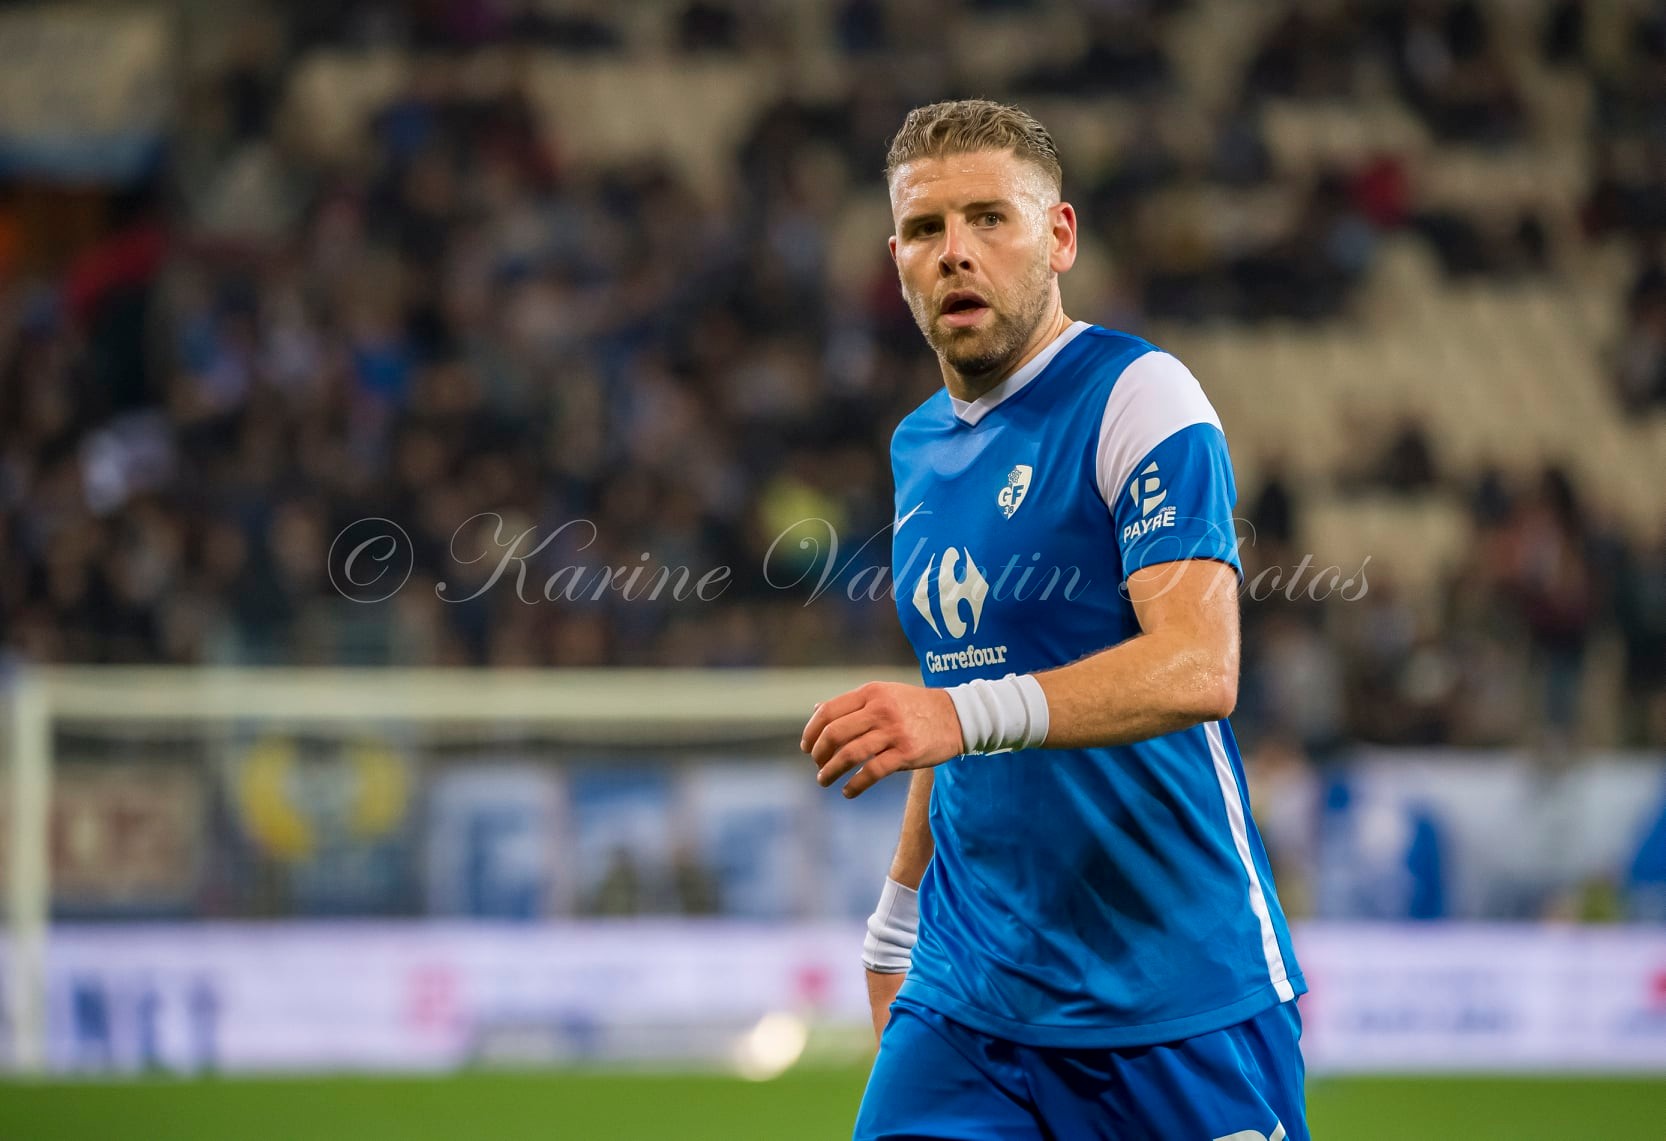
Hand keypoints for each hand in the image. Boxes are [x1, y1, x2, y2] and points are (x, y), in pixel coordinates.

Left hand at [800, 682, 962, 797]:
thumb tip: (816, 711)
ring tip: (824, 780)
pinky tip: (848, 791)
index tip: (806, 747)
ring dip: (830, 771)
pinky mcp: (906, 753)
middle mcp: (880, 710)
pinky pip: (872, 772)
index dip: (812, 732)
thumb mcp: (883, 694)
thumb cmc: (914, 707)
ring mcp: (894, 732)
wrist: (956, 716)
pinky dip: (854, 785)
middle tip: (817, 765)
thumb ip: (852, 703)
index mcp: (871, 693)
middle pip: (835, 734)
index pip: (829, 712)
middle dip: (819, 754)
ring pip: (849, 754)